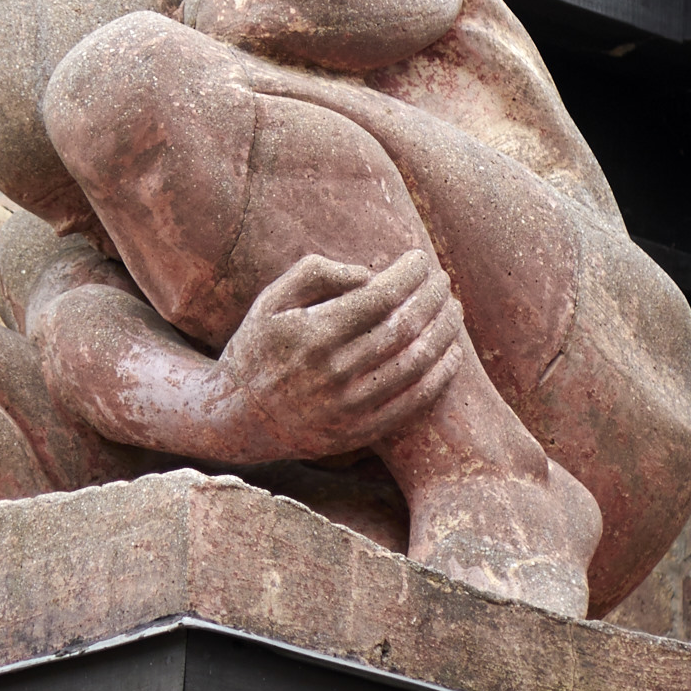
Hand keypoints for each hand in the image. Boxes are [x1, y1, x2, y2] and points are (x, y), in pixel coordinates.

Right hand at [218, 250, 465, 459]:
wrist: (238, 417)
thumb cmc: (258, 347)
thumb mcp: (271, 301)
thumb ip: (316, 273)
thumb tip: (369, 274)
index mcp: (311, 334)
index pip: (379, 297)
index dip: (408, 274)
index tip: (420, 259)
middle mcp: (333, 372)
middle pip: (404, 327)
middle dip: (431, 296)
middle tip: (442, 279)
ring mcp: (349, 406)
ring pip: (416, 363)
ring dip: (444, 332)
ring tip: (453, 310)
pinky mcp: (359, 431)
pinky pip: (414, 402)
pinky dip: (441, 375)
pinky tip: (452, 352)